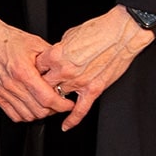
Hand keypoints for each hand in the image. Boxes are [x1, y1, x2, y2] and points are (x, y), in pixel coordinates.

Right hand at [0, 7, 72, 122]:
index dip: (62, 105)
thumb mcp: (35, 43)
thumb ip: (52, 58)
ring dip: (40, 114)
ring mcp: (3, 91)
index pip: (47, 98)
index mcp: (23, 71)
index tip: (68, 103)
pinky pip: (13, 115)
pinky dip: (25, 115)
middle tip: (59, 103)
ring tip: (45, 105)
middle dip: (54, 110)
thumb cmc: (7, 39)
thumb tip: (67, 68)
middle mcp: (12, 84)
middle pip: (39, 110)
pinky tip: (31, 107)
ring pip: (27, 115)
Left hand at [37, 8, 155, 130]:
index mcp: (56, 54)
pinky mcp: (94, 89)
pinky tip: (65, 125)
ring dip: (54, 98)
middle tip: (37, 89)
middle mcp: (65, 69)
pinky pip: (80, 109)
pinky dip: (72, 119)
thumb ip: (58, 49)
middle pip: (43, 84)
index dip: (35, 70)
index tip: (34, 72)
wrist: (121, 33)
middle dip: (40, 86)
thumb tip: (53, 57)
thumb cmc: (98, 30)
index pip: (37, 67)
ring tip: (50, 100)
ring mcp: (79, 81)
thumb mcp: (69, 35)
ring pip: (58, 96)